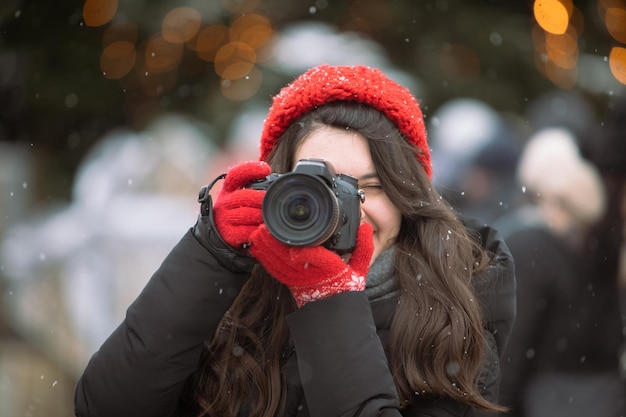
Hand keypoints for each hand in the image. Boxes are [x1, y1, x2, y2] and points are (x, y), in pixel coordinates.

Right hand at [213, 161, 270, 250]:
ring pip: (246, 214)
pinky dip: (257, 231)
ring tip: (273, 215)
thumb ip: (255, 183)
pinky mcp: (228, 233)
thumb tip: (276, 173)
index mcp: (229, 187)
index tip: (266, 169)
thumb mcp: (242, 193)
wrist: (221, 233)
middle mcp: (224, 201)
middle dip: (261, 198)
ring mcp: (224, 217)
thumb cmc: (238, 210)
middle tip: (275, 199)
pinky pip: (245, 232)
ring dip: (262, 215)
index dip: (251, 169)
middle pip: (244, 196)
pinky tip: (264, 229)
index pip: (236, 174)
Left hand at [249, 223, 373, 306]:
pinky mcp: (289, 283)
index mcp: (331, 270)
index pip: (320, 261)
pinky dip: (264, 259)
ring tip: (258, 233)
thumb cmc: (346, 288)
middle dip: (276, 244)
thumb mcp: (360, 269)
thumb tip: (366, 227)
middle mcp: (312, 276)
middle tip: (265, 228)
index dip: (306, 255)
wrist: (334, 313)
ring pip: (280, 264)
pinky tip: (257, 247)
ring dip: (267, 249)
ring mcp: (299, 281)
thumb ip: (364, 247)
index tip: (295, 248)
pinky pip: (274, 271)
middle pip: (291, 260)